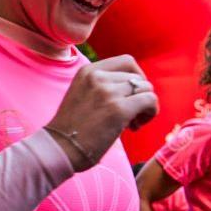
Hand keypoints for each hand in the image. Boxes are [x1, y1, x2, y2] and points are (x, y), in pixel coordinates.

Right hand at [46, 55, 157, 171]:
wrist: (59, 149)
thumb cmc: (72, 129)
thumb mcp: (83, 95)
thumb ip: (103, 86)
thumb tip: (137, 88)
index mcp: (88, 71)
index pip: (127, 61)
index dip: (136, 77)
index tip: (131, 95)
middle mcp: (97, 77)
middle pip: (138, 77)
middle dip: (139, 95)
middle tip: (130, 116)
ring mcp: (108, 92)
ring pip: (146, 88)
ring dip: (145, 106)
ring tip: (132, 123)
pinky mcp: (119, 109)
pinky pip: (150, 100)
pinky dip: (150, 112)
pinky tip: (136, 126)